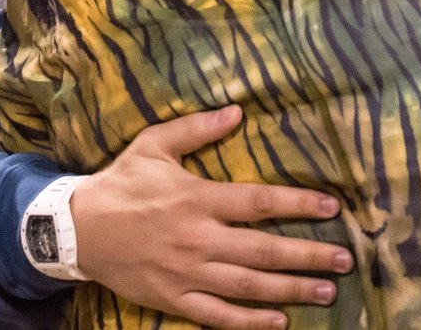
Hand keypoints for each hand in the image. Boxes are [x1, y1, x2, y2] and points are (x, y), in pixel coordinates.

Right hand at [70, 105, 352, 329]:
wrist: (75, 229)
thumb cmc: (122, 182)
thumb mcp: (155, 144)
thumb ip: (198, 128)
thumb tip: (238, 111)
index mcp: (198, 199)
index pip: (259, 203)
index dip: (299, 205)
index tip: (333, 208)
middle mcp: (198, 239)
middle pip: (264, 251)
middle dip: (309, 256)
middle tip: (344, 260)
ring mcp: (187, 274)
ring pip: (249, 287)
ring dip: (291, 290)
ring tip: (326, 292)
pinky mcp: (173, 300)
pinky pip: (217, 317)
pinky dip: (249, 322)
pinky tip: (278, 322)